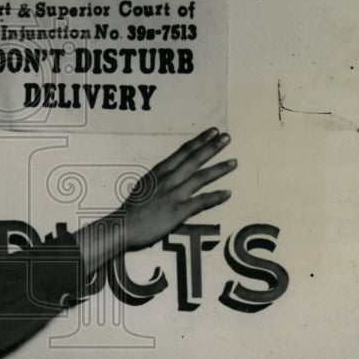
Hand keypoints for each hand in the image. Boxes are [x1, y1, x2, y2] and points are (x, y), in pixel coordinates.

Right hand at [74, 128, 235, 274]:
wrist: (124, 226)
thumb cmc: (133, 208)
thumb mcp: (145, 186)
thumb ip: (160, 179)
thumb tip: (171, 174)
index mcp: (160, 171)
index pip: (183, 151)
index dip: (199, 141)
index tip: (212, 132)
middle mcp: (168, 179)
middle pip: (194, 159)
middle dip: (212, 147)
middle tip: (227, 137)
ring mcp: (174, 194)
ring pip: (200, 178)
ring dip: (219, 169)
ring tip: (234, 162)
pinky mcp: (178, 211)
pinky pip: (200, 202)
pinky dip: (215, 197)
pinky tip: (228, 193)